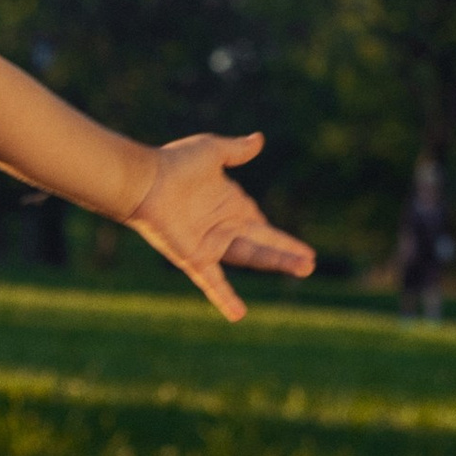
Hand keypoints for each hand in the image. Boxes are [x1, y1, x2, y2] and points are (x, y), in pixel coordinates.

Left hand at [128, 130, 314, 322]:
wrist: (145, 181)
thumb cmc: (174, 164)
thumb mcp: (212, 152)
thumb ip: (236, 151)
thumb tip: (259, 140)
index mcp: (229, 204)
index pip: (260, 225)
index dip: (280, 238)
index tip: (301, 250)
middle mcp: (223, 227)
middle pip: (261, 246)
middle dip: (286, 256)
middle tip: (309, 266)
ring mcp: (210, 244)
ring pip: (249, 259)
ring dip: (275, 264)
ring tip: (303, 270)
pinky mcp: (195, 258)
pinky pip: (213, 283)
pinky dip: (225, 298)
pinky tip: (238, 315)